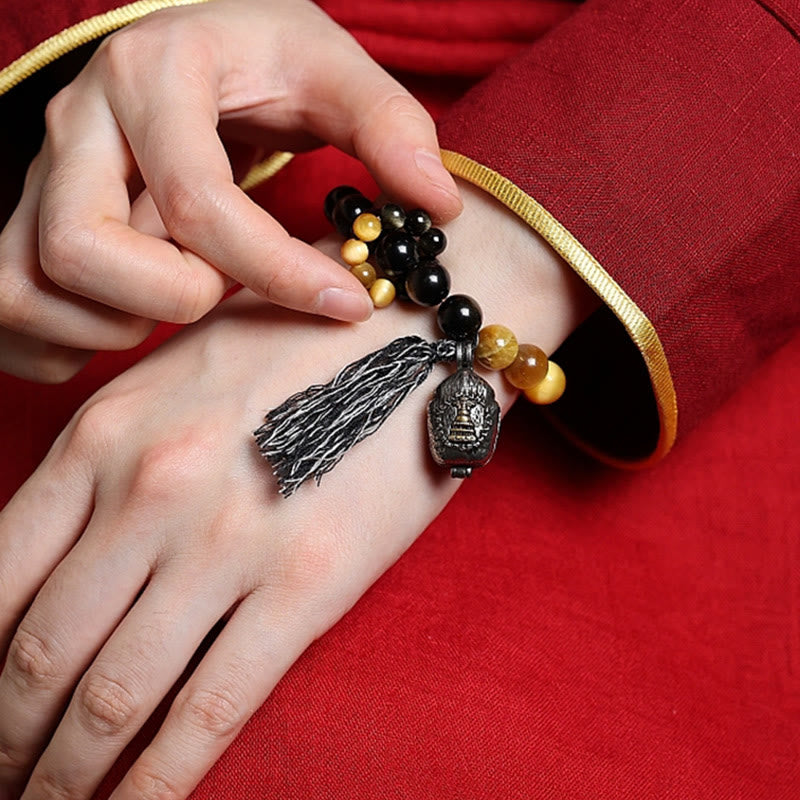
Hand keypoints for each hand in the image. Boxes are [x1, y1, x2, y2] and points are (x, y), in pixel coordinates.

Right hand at [0, 0, 461, 382]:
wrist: (189, 50)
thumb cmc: (258, 62)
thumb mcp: (330, 69)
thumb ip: (389, 127)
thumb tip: (438, 206)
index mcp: (150, 78)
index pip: (197, 201)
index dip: (276, 271)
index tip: (344, 303)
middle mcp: (75, 129)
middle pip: (80, 250)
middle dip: (172, 299)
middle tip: (225, 290)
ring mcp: (33, 180)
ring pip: (30, 289)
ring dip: (120, 325)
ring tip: (184, 295)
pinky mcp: (19, 226)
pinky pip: (16, 315)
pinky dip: (74, 342)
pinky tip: (135, 317)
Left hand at [0, 182, 594, 798]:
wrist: (417, 327)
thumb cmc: (298, 345)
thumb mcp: (181, 372)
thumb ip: (113, 455)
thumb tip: (65, 553)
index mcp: (105, 435)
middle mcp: (148, 492)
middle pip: (40, 653)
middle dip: (6, 736)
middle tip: (2, 777)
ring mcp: (225, 543)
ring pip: (110, 699)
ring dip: (62, 776)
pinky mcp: (304, 586)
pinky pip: (207, 712)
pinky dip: (155, 785)